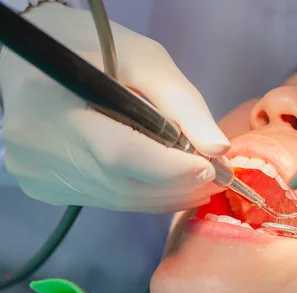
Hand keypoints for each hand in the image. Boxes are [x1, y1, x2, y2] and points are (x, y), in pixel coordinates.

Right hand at [0, 3, 228, 212]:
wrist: (37, 57)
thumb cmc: (92, 48)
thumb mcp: (143, 59)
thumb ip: (182, 103)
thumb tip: (218, 149)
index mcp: (52, 102)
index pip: (120, 153)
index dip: (172, 168)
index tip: (213, 168)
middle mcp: (37, 146)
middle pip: (122, 184)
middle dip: (177, 185)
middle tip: (215, 178)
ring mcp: (37, 171)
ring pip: (117, 199)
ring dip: (165, 196)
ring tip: (198, 183)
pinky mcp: (43, 185)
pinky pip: (105, 200)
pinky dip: (142, 196)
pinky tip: (166, 184)